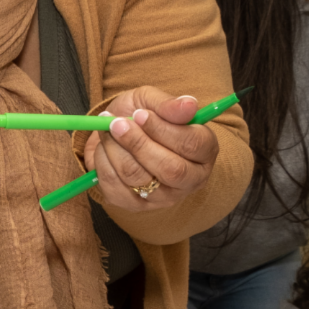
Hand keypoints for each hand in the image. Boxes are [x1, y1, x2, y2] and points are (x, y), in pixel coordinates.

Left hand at [82, 87, 219, 213]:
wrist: (117, 132)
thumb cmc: (141, 115)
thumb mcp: (152, 101)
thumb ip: (169, 104)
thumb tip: (189, 104)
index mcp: (205, 150)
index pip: (192, 145)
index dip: (163, 129)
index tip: (139, 114)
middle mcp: (191, 179)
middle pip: (170, 169)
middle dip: (138, 143)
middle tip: (116, 123)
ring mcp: (165, 197)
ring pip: (138, 178)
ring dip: (115, 150)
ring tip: (107, 129)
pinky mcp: (137, 206)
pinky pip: (115, 187)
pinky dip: (103, 163)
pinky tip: (104, 148)